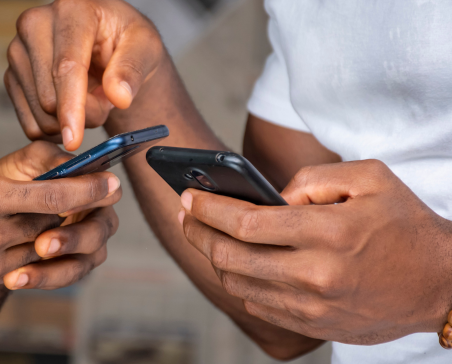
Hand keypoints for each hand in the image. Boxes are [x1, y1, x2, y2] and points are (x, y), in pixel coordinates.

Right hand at [0, 135, 119, 307]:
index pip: (52, 196)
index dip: (88, 189)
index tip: (112, 182)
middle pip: (53, 222)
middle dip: (79, 208)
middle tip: (98, 193)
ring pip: (39, 243)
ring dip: (54, 228)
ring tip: (56, 213)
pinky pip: (17, 262)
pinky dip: (28, 247)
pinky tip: (20, 233)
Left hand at [0, 141, 120, 289]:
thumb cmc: (15, 180)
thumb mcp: (29, 161)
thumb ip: (49, 159)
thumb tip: (67, 164)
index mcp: (94, 189)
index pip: (110, 192)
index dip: (93, 198)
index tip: (66, 206)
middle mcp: (97, 219)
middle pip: (99, 233)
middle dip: (72, 239)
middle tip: (42, 244)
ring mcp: (86, 248)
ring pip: (82, 263)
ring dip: (53, 269)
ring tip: (20, 272)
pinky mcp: (69, 269)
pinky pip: (62, 279)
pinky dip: (39, 279)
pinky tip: (15, 279)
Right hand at [5, 0, 164, 149]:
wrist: (108, 44)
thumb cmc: (125, 41)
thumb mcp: (145, 48)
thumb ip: (133, 69)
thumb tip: (119, 95)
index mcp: (71, 10)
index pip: (66, 67)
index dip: (71, 107)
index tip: (75, 139)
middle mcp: (35, 24)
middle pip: (49, 95)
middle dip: (81, 116)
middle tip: (104, 104)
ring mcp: (18, 50)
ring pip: (38, 112)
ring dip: (68, 121)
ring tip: (89, 100)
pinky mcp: (12, 74)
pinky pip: (29, 121)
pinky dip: (53, 127)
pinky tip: (69, 111)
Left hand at [179, 160, 451, 344]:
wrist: (440, 283)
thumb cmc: (403, 224)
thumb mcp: (370, 178)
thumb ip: (313, 178)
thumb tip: (270, 195)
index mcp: (329, 233)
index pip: (245, 222)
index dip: (207, 208)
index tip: (188, 196)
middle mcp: (316, 275)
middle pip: (230, 257)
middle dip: (197, 232)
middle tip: (187, 214)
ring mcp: (312, 307)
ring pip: (237, 284)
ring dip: (212, 257)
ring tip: (206, 235)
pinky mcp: (313, 326)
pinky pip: (257, 305)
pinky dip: (238, 281)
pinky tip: (235, 262)